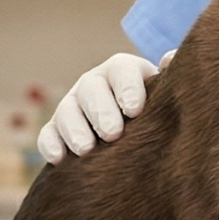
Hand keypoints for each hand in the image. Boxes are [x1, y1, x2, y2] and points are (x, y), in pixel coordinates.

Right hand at [37, 51, 174, 162]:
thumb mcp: (166, 91)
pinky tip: (58, 158)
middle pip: (92, 90)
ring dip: (74, 129)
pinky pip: (48, 133)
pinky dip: (50, 144)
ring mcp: (73, 105)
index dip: (127, 88)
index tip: (134, 110)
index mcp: (123, 70)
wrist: (135, 124)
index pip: (122, 70)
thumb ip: (171, 77)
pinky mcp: (58, 129)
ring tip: (86, 149)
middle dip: (101, 112)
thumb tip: (171, 61)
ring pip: (67, 111)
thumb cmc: (156, 107)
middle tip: (112, 133)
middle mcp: (95, 83)